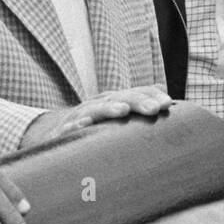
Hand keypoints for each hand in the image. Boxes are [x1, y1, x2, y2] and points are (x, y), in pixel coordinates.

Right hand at [21, 86, 173, 146]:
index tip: (168, 104)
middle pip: (119, 98)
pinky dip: (74, 126)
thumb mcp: (117, 113)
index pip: (135, 93)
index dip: (150, 96)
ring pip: (95, 109)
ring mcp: (80, 115)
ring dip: (109, 109)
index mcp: (114, 100)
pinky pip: (67, 129)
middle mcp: (98, 104)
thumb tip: (164, 90)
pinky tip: (83, 125)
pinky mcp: (62, 131)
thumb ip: (139, 103)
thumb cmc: (95, 125)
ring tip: (122, 111)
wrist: (55, 132)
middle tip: (154, 109)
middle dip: (137, 102)